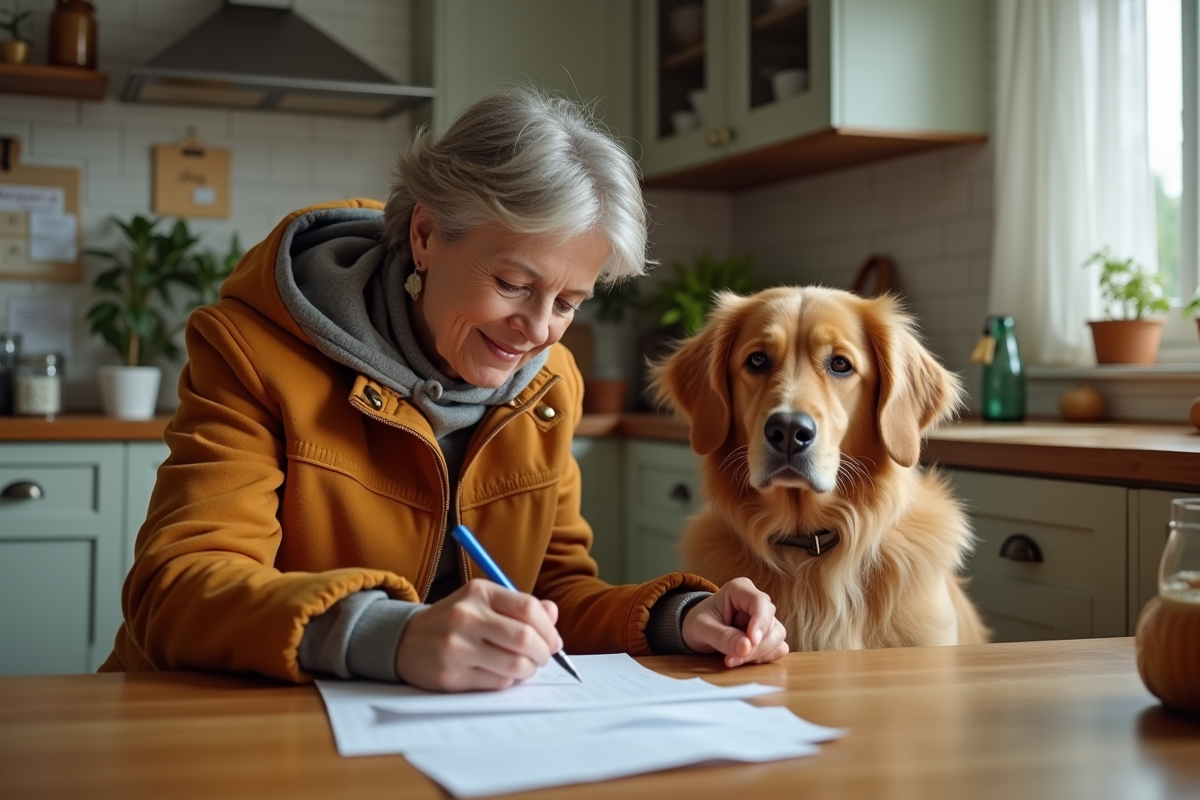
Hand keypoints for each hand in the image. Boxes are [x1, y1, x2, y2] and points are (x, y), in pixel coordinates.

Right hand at [395, 579, 561, 691]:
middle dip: (543, 652)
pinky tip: (500, 674)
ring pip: (515, 664)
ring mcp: (456, 647)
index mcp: (479, 592)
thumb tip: (552, 614)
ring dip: (528, 670)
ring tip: (524, 667)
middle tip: (543, 657)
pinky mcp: (450, 675)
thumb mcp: (483, 602)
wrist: (405, 640)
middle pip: (525, 638)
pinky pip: (497, 683)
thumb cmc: (454, 621)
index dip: (549, 628)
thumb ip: (518, 606)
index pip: (528, 608)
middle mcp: (466, 616)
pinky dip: (507, 681)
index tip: (553, 640)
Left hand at [681, 577, 787, 666]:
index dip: (760, 622)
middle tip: (732, 659)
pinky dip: (763, 658)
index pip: (760, 602)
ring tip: (732, 660)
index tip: (751, 642)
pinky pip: (777, 648)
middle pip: (771, 623)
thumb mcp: (702, 628)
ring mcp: (765, 619)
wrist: (694, 631)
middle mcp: (757, 602)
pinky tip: (743, 660)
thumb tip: (746, 647)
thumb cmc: (697, 622)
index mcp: (740, 589)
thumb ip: (722, 637)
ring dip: (758, 654)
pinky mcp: (768, 636)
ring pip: (777, 637)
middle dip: (755, 646)